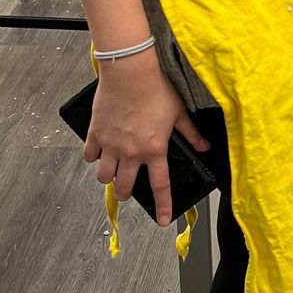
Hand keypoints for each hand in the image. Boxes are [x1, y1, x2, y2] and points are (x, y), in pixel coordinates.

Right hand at [85, 53, 209, 229]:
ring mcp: (111, 144)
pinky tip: (98, 152)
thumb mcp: (180, 112)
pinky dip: (93, 157)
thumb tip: (204, 146)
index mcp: (154, 149)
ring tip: (112, 172)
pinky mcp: (95, 133)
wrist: (130, 71)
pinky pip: (89, 155)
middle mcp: (131, 152)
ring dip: (108, 177)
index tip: (164, 221)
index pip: (160, 186)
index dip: (163, 206)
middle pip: (125, 187)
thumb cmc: (156, 88)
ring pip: (104, 176)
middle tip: (128, 190)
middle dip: (126, 193)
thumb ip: (191, 133)